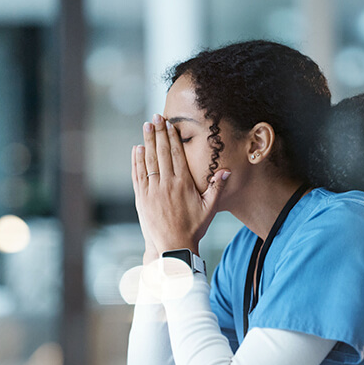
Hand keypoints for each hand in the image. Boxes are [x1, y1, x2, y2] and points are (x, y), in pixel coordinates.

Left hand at [132, 114, 228, 260]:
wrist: (174, 247)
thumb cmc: (194, 228)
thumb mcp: (209, 208)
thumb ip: (217, 188)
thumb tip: (226, 171)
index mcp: (183, 184)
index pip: (176, 154)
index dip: (172, 137)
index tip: (169, 124)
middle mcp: (167, 184)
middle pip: (161, 153)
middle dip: (158, 133)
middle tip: (155, 117)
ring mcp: (152, 191)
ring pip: (148, 161)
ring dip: (146, 142)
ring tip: (146, 126)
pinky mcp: (142, 199)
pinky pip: (138, 176)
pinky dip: (137, 161)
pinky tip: (137, 149)